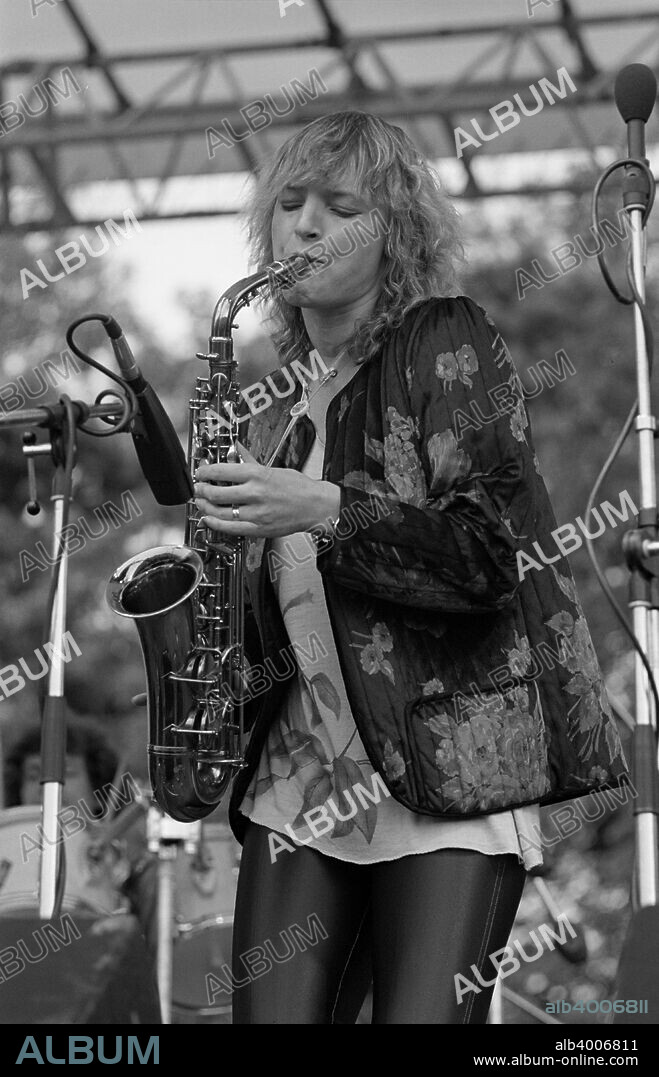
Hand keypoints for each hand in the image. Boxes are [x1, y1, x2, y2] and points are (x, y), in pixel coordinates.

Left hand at [194, 442, 340, 537]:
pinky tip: (209, 519)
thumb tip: (236, 451)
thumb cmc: (298, 487)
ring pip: (220, 512)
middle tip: (199, 488)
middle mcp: (255, 493)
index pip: (221, 471)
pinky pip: (230, 528)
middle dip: (202, 491)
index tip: (200, 472)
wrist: (316, 506)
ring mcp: (256, 513)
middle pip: (216, 493)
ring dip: (205, 507)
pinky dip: (215, 524)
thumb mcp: (273, 469)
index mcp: (258, 475)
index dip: (205, 472)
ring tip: (201, 503)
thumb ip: (251, 462)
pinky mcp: (259, 529)